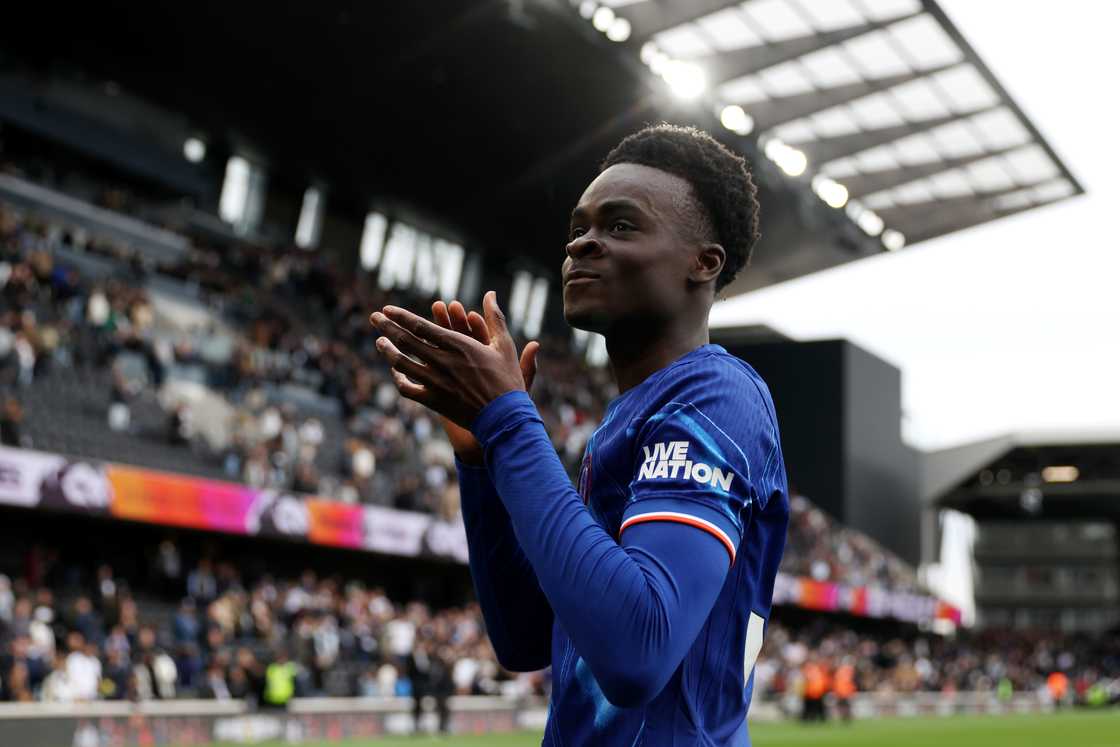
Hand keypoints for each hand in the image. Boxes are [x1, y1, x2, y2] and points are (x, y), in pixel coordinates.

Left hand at [369, 291, 538, 443]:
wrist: (505, 418)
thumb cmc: (507, 380)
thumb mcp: (504, 345)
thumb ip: (494, 317)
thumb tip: (490, 293)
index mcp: (458, 345)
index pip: (421, 326)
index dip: (401, 316)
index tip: (387, 309)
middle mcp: (443, 362)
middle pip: (406, 341)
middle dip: (386, 327)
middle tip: (373, 317)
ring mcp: (436, 382)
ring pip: (402, 363)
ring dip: (387, 350)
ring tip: (379, 341)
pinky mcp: (433, 401)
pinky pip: (407, 388)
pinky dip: (398, 379)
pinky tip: (394, 371)